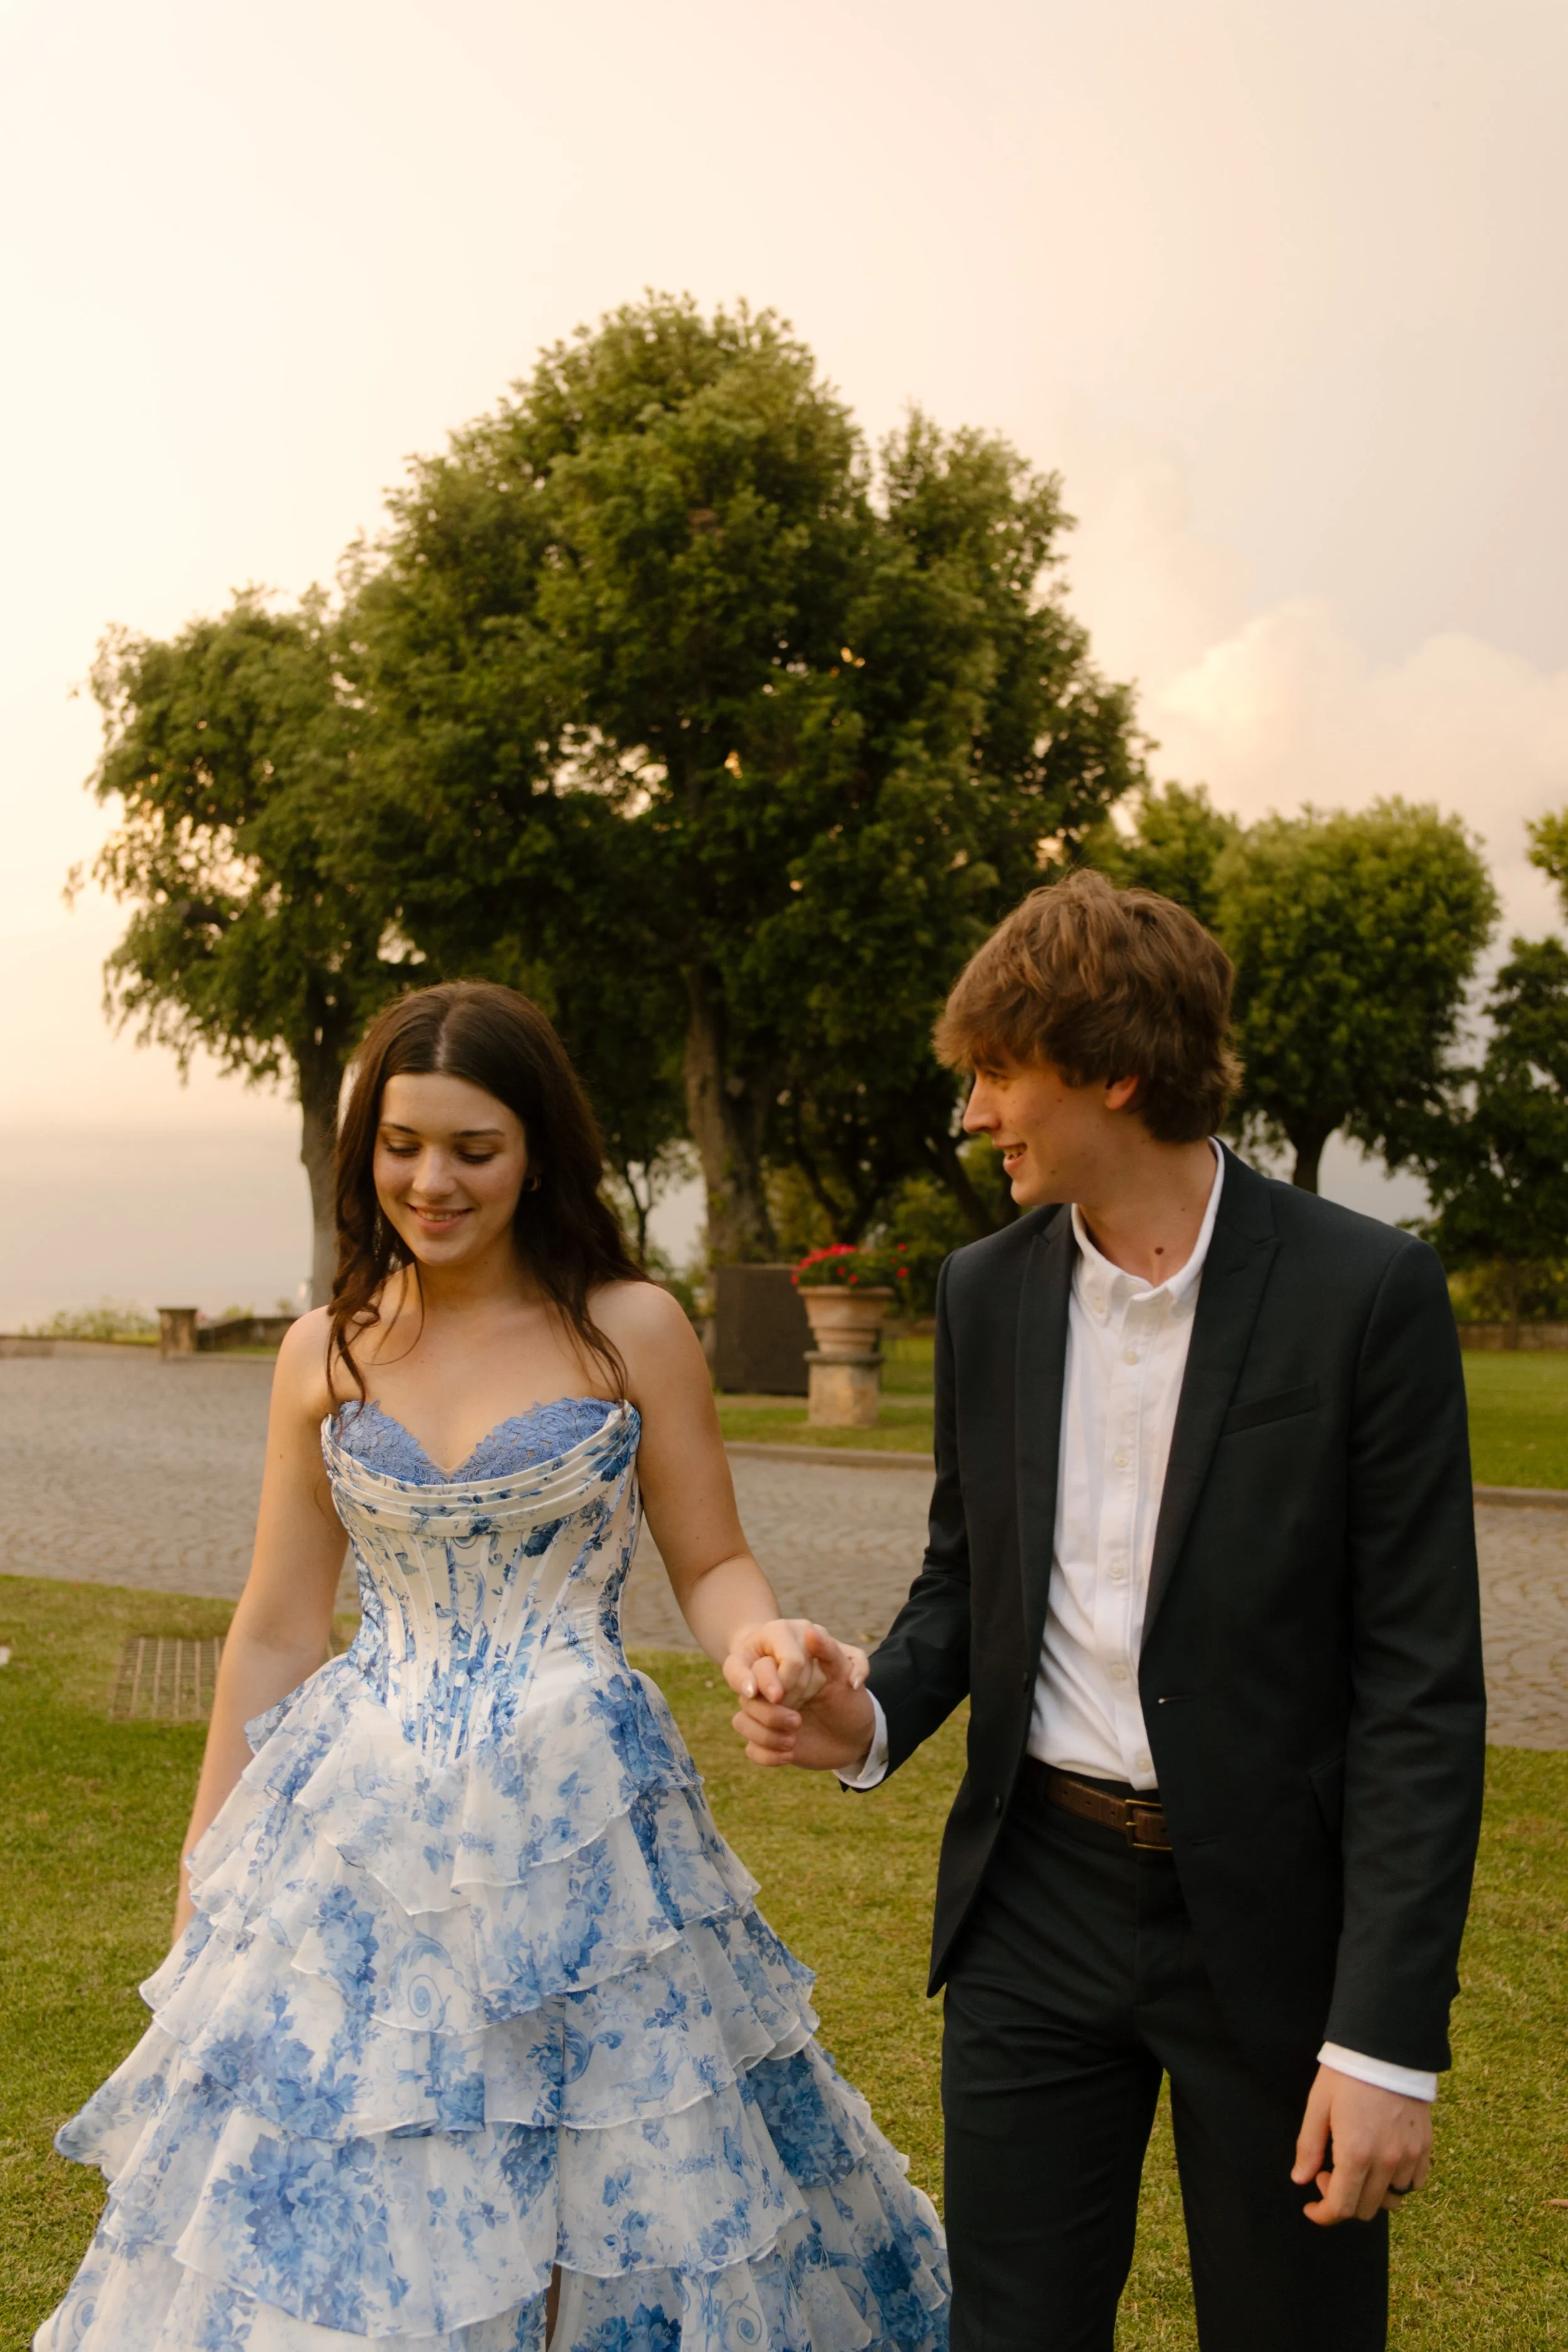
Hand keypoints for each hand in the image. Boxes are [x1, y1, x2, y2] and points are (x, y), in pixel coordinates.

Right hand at [724, 1621, 875, 1770]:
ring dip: (766, 1734)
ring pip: (742, 1720)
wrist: (856, 1735)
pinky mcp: (765, 1736)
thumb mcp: (846, 1672)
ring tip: (793, 1740)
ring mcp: (764, 1710)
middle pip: (747, 1693)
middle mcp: (767, 1681)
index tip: (782, 1695)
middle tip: (797, 1721)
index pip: (762, 1666)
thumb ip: (830, 1651)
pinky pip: (750, 1747)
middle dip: (770, 1713)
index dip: (774, 1681)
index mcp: (781, 1658)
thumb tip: (811, 1631)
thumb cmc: (850, 1697)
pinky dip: (767, 1754)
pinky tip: (790, 1754)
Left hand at [1292, 2065, 1432, 2223]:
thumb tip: (1301, 2179)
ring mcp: (1410, 2156)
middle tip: (1329, 2172)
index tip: (1312, 2208)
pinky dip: (1398, 2183)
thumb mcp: (1318, 2105)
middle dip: (1343, 2200)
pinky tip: (1383, 2163)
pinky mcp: (1425, 2147)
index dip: (1324, 2215)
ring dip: (1371, 2193)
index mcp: (1356, 2153)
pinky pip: (1415, 2183)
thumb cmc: (1347, 2074)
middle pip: (1366, 2209)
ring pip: (1392, 2199)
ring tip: (1358, 2166)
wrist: (1385, 2047)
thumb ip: (1309, 2147)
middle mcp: (1386, 2162)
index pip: (1342, 2207)